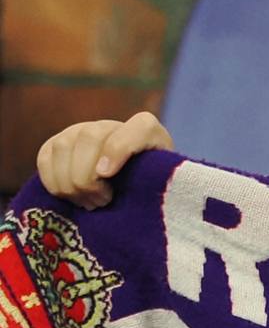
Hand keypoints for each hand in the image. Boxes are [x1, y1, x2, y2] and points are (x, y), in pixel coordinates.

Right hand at [36, 111, 171, 208]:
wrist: (128, 190)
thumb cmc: (150, 192)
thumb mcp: (165, 188)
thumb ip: (162, 184)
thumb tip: (132, 193)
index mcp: (148, 130)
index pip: (139, 128)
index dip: (118, 149)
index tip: (107, 176)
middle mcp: (110, 124)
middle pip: (90, 138)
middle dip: (91, 178)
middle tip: (103, 202)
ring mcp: (80, 130)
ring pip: (63, 147)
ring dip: (72, 184)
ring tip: (91, 202)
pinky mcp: (56, 144)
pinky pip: (44, 158)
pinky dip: (53, 182)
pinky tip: (71, 197)